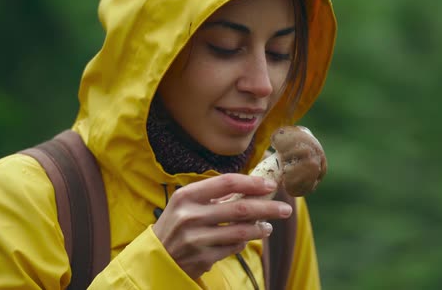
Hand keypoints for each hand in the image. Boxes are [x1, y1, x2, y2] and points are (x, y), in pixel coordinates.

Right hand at [152, 173, 292, 278]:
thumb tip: (253, 186)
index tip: (271, 185)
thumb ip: (215, 195)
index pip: (226, 183)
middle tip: (286, 209)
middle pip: (239, 208)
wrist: (156, 257)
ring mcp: (195, 239)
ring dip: (259, 229)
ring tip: (269, 226)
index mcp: (187, 195)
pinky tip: (247, 240)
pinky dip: (243, 244)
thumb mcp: (188, 204)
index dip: (252, 183)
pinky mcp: (201, 258)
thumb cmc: (178, 224)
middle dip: (267, 208)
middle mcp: (190, 216)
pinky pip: (232, 249)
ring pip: (239, 232)